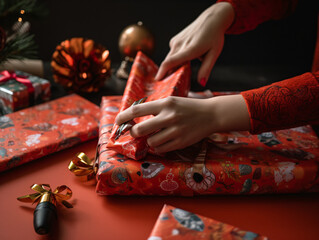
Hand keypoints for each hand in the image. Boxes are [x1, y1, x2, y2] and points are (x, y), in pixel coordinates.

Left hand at [115, 95, 249, 152]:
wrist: (211, 114)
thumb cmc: (188, 107)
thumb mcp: (172, 101)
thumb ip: (155, 109)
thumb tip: (135, 119)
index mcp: (165, 103)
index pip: (137, 110)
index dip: (123, 117)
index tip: (117, 121)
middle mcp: (169, 116)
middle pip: (140, 129)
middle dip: (133, 133)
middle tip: (134, 133)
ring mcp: (175, 131)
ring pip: (150, 142)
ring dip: (148, 141)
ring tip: (154, 136)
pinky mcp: (181, 142)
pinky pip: (161, 149)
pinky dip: (158, 147)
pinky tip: (163, 141)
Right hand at [155, 2, 233, 85]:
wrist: (212, 20)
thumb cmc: (214, 37)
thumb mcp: (214, 54)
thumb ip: (206, 69)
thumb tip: (201, 82)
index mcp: (190, 49)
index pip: (170, 62)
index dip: (162, 72)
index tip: (157, 81)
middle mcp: (180, 44)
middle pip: (168, 63)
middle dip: (168, 74)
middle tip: (171, 85)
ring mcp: (176, 41)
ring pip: (170, 59)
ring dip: (173, 66)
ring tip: (183, 69)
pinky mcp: (174, 40)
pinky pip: (172, 54)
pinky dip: (176, 59)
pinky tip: (186, 57)